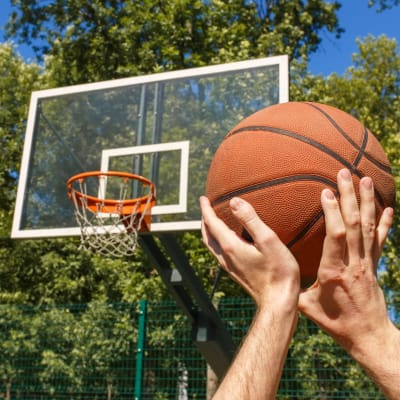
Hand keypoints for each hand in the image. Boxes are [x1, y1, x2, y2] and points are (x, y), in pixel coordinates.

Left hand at [200, 195, 299, 308]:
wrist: (279, 302)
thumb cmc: (278, 272)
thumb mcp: (267, 240)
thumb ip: (250, 219)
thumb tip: (233, 202)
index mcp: (230, 246)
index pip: (211, 224)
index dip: (206, 209)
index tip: (203, 198)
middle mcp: (226, 257)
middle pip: (207, 236)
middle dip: (205, 220)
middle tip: (206, 207)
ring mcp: (230, 267)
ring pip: (212, 246)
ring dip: (209, 231)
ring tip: (213, 221)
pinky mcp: (236, 273)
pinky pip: (220, 252)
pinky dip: (218, 241)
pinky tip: (229, 240)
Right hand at [299, 168, 393, 352]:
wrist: (369, 336)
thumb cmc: (336, 323)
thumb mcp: (307, 307)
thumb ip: (293, 288)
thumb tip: (274, 272)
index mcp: (333, 271)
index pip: (336, 236)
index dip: (333, 212)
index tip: (327, 192)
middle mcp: (353, 263)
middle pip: (354, 224)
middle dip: (350, 196)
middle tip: (345, 174)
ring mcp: (367, 263)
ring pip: (368, 227)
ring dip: (367, 202)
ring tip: (366, 179)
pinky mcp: (374, 266)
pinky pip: (381, 240)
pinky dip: (385, 222)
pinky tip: (387, 207)